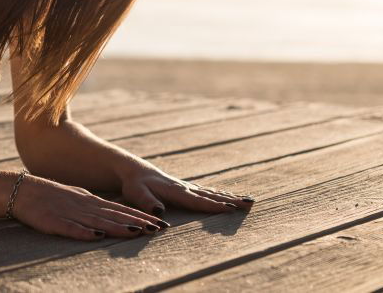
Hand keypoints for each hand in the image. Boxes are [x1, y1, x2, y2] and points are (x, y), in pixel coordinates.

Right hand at [10, 173, 169, 240]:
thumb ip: (94, 208)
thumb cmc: (49, 196)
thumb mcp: (76, 198)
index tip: (159, 222)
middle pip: (114, 215)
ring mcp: (70, 213)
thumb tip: (113, 218)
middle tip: (158, 228)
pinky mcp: (53, 222)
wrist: (22, 190)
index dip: (140, 216)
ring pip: (98, 221)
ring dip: (118, 227)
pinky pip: (70, 228)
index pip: (120, 209)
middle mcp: (84, 206)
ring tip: (137, 232)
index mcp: (90, 200)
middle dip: (137, 222)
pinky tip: (96, 237)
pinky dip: (84, 232)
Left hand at [115, 156, 254, 215]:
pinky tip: (228, 197)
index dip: (215, 205)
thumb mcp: (135, 193)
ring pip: (211, 193)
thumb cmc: (133, 184)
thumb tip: (159, 211)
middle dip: (231, 200)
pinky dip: (220, 194)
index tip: (233, 208)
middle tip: (250, 204)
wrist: (131, 171)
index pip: (198, 201)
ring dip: (229, 197)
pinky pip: (206, 192)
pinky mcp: (185, 189)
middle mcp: (184, 188)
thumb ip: (147, 202)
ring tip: (247, 201)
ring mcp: (186, 188)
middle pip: (211, 195)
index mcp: (175, 191)